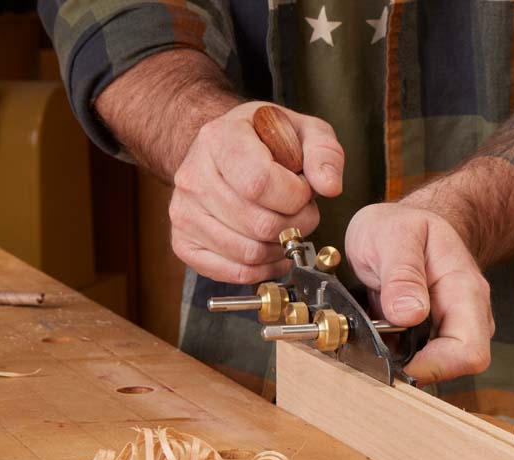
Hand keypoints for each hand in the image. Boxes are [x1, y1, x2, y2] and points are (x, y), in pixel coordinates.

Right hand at [170, 102, 343, 283]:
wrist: (225, 151)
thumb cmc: (266, 142)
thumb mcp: (304, 132)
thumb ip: (324, 153)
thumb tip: (329, 186)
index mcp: (219, 140)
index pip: (259, 183)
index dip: (296, 196)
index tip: (304, 190)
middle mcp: (194, 177)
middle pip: (259, 224)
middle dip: (296, 225)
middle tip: (300, 211)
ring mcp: (184, 212)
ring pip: (249, 253)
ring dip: (281, 248)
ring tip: (286, 226)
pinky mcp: (185, 242)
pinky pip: (234, 272)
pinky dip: (264, 269)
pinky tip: (273, 250)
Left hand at [346, 204, 494, 384]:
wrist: (404, 225)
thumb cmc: (403, 226)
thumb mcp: (393, 236)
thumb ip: (402, 273)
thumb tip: (409, 315)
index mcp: (464, 290)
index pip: (469, 349)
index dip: (436, 366)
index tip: (398, 362)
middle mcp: (467, 314)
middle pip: (456, 365)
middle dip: (417, 367)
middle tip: (377, 351)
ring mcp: (453, 327)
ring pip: (438, 367)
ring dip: (405, 363)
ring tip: (375, 337)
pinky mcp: (435, 337)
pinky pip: (422, 360)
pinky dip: (399, 357)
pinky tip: (381, 338)